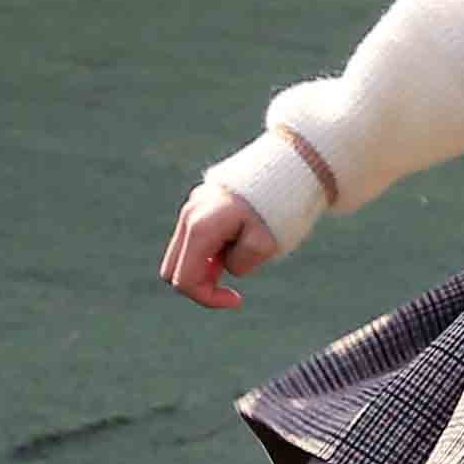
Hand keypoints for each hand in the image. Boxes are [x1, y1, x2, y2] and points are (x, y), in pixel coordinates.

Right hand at [158, 181, 284, 309]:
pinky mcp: (202, 200)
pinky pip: (195, 236)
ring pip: (184, 252)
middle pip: (172, 269)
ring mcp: (193, 205)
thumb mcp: (265, 245)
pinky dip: (211, 249)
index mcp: (201, 228)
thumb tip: (226, 265)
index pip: (185, 280)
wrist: (290, 164)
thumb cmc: (280, 206)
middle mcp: (190, 215)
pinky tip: (239, 238)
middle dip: (201, 283)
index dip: (208, 298)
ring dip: (207, 265)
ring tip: (242, 252)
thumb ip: (240, 263)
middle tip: (236, 275)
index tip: (237, 299)